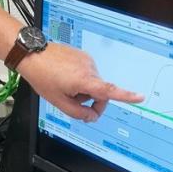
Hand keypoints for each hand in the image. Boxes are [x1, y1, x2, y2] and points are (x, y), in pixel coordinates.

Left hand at [17, 43, 142, 121]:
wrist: (32, 55)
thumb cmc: (42, 77)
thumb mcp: (58, 102)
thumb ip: (78, 113)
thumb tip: (92, 116)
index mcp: (84, 80)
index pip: (109, 91)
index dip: (126, 96)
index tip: (140, 97)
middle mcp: (89, 68)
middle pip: (101, 92)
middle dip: (91, 101)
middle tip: (75, 105)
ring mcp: (86, 60)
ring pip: (93, 83)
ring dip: (84, 89)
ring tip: (64, 86)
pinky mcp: (83, 55)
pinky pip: (88, 73)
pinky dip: (81, 79)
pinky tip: (65, 77)